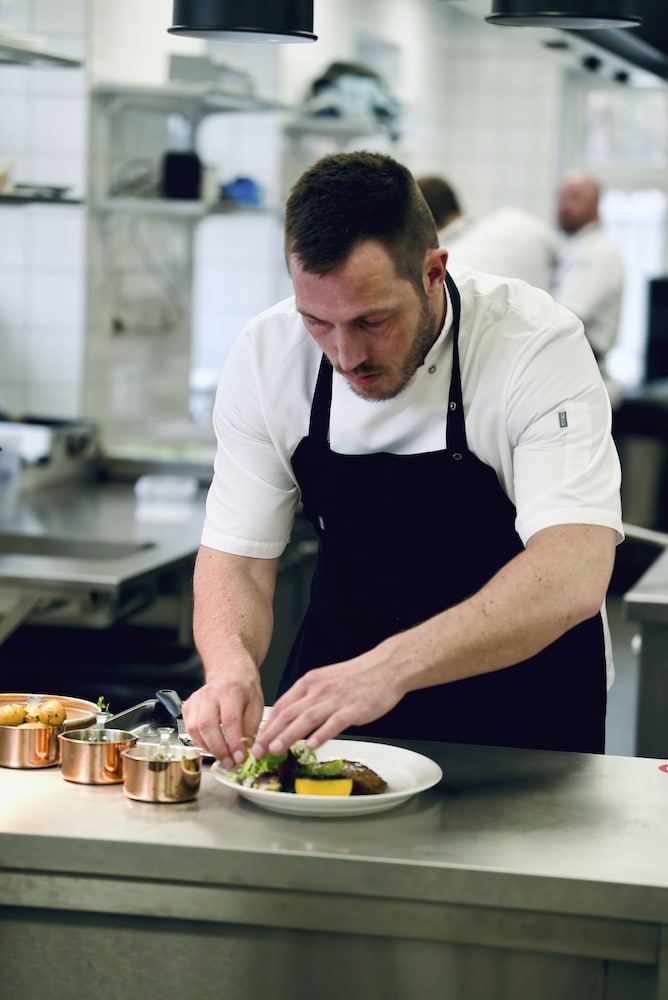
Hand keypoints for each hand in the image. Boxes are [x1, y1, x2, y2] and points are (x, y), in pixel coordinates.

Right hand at [182, 670, 263, 765]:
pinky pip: (190, 730)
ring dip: (209, 748)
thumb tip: (245, 751)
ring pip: (195, 730)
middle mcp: (210, 693)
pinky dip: (201, 743)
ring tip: (223, 757)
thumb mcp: (256, 706)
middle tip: (230, 762)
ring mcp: (196, 699)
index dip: (234, 742)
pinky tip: (213, 747)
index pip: (230, 720)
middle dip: (219, 749)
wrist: (230, 673)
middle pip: (207, 725)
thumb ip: (250, 728)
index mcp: (230, 690)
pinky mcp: (188, 707)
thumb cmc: (244, 690)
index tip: (240, 757)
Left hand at [252, 651, 404, 757]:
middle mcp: (319, 689)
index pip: (283, 705)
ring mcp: (336, 699)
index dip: (268, 724)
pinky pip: (334, 723)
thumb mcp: (327, 680)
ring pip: (306, 718)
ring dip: (288, 735)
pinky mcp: (354, 708)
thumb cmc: (358, 676)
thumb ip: (309, 697)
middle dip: (270, 733)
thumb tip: (292, 717)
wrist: (387, 667)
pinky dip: (321, 734)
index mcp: (311, 682)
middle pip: (289, 713)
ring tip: (274, 749)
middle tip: (257, 750)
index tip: (257, 739)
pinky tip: (311, 746)